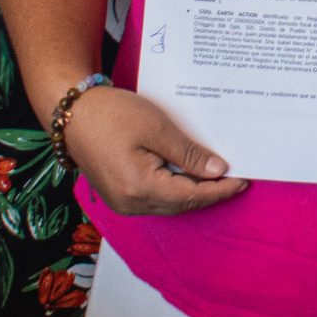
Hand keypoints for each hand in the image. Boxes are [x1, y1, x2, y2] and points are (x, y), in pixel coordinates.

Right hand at [62, 85, 247, 216]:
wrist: (73, 112)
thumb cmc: (111, 114)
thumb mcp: (157, 128)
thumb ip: (188, 153)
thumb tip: (217, 171)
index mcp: (139, 188)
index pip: (192, 196)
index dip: (220, 190)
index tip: (243, 180)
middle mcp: (130, 203)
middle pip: (182, 204)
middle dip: (210, 193)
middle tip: (237, 178)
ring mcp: (122, 202)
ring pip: (169, 204)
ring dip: (194, 192)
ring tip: (218, 176)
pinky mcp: (119, 194)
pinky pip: (156, 198)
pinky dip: (176, 189)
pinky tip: (190, 175)